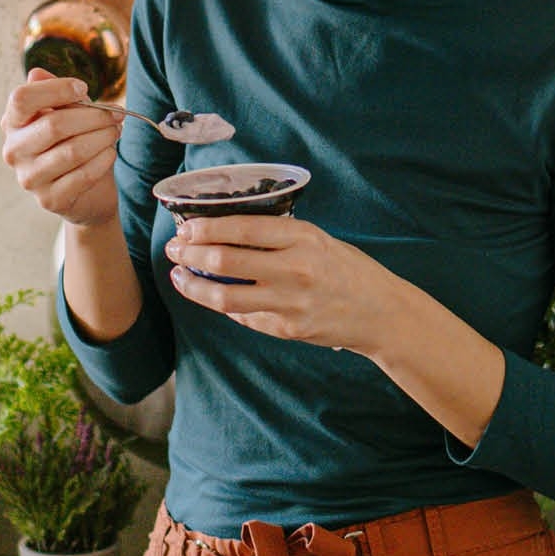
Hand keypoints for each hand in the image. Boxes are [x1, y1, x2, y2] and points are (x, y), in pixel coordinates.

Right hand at [0, 68, 119, 227]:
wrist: (86, 193)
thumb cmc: (73, 143)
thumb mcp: (66, 113)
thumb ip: (54, 94)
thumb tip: (37, 73)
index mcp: (12, 123)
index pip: (21, 98)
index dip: (56, 89)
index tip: (83, 88)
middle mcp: (14, 151)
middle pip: (54, 124)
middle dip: (94, 116)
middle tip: (116, 114)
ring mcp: (29, 178)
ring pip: (72, 150)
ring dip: (103, 137)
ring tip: (116, 131)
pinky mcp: (49, 200)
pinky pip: (83, 175)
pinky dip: (103, 160)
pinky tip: (111, 153)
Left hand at [164, 215, 430, 355]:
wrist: (380, 312)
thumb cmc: (347, 269)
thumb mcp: (318, 239)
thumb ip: (278, 236)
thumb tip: (226, 231)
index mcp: (303, 238)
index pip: (242, 228)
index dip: (206, 228)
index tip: (186, 227)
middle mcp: (295, 269)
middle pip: (225, 262)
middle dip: (191, 254)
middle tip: (174, 249)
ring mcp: (290, 302)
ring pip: (225, 297)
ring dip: (195, 286)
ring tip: (179, 276)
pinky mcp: (288, 329)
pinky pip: (244, 316)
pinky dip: (223, 304)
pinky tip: (210, 295)